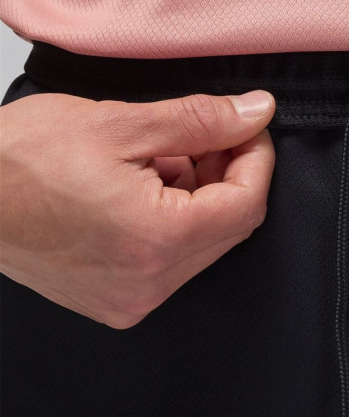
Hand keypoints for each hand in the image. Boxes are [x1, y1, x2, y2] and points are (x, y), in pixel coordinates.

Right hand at [0, 89, 274, 326]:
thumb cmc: (16, 160)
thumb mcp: (118, 124)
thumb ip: (199, 120)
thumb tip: (255, 113)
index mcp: (156, 240)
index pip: (247, 205)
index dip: (256, 159)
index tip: (248, 128)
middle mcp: (151, 283)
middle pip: (230, 228)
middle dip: (229, 177)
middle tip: (206, 138)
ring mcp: (135, 300)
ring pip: (205, 246)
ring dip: (200, 200)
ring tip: (160, 160)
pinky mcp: (119, 303)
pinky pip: (175, 264)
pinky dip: (175, 224)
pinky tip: (144, 191)